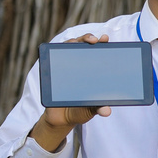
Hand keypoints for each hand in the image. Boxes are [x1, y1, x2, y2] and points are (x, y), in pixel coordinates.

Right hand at [31, 33, 111, 151]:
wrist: (61, 119)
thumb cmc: (81, 110)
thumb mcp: (91, 109)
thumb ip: (98, 108)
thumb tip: (106, 112)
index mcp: (92, 71)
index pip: (98, 52)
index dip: (101, 43)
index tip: (106, 39)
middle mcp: (79, 66)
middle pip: (83, 46)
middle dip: (87, 38)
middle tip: (93, 40)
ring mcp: (65, 67)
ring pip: (66, 49)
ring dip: (71, 42)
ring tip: (75, 43)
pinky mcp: (52, 73)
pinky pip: (51, 61)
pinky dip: (53, 55)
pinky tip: (56, 54)